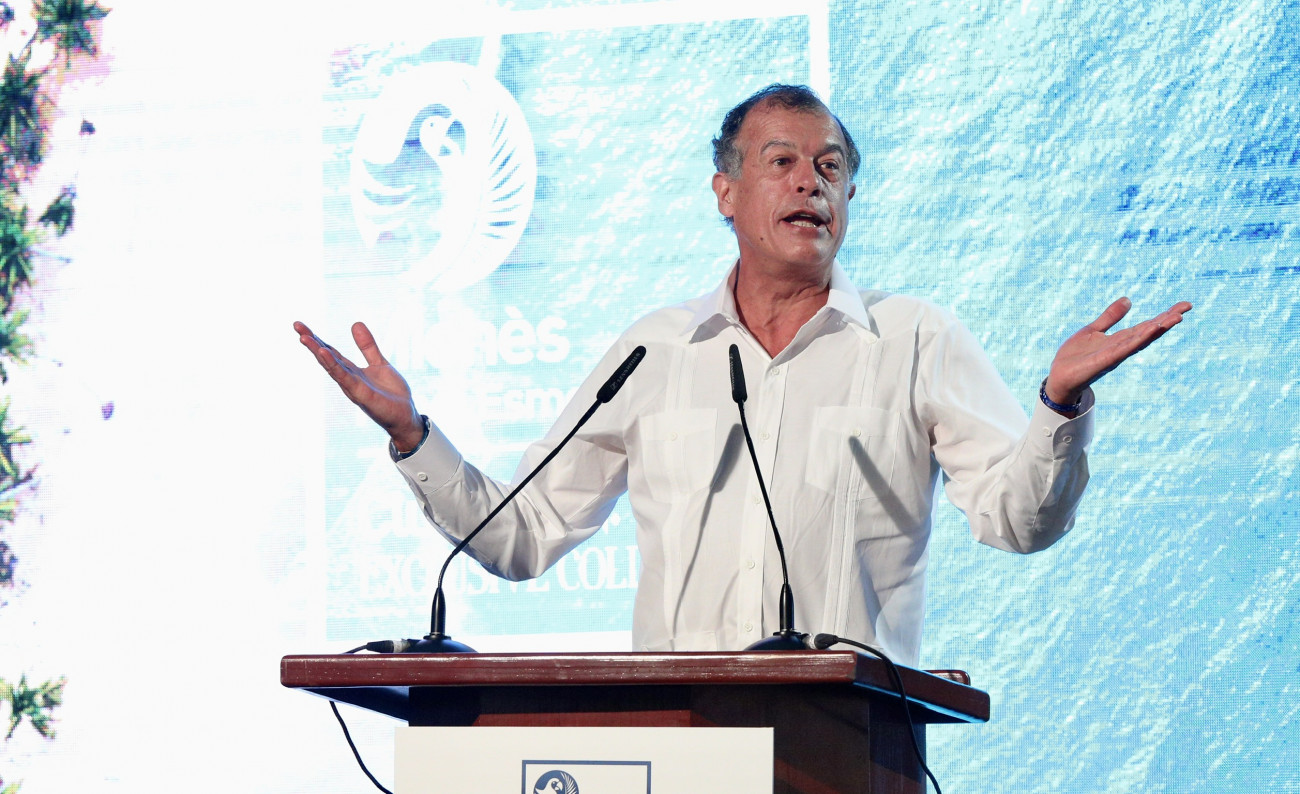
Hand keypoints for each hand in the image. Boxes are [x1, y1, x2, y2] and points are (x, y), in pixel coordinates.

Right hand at [293, 320, 424, 451]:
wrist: (405, 417)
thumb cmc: (391, 394)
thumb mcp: (379, 363)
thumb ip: (367, 346)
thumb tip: (356, 323)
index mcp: (351, 371)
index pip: (330, 352)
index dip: (317, 339)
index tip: (300, 325)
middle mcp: (348, 379)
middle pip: (326, 357)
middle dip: (312, 342)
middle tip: (296, 325)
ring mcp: (352, 387)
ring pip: (332, 367)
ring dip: (318, 352)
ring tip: (305, 338)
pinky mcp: (361, 394)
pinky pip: (345, 378)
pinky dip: (334, 366)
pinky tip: (324, 353)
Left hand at [1045, 297, 1191, 408]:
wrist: (1059, 377)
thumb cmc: (1075, 357)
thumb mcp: (1093, 330)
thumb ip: (1110, 317)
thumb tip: (1128, 299)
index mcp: (1120, 340)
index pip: (1146, 326)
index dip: (1164, 316)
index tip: (1183, 306)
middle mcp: (1122, 347)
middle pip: (1149, 332)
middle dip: (1167, 321)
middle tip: (1186, 308)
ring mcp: (1115, 354)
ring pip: (1141, 340)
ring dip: (1158, 329)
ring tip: (1175, 317)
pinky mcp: (1105, 361)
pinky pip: (1124, 349)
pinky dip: (1138, 340)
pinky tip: (1150, 330)